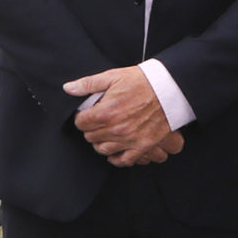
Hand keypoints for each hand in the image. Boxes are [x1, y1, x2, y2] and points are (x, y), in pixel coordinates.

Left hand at [63, 65, 182, 167]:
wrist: (169, 89)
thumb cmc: (141, 81)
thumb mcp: (112, 77)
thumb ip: (87, 84)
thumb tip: (68, 88)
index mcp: (106, 112)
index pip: (81, 123)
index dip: (81, 117)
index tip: (87, 114)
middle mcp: (116, 129)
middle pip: (90, 136)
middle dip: (90, 128)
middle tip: (97, 121)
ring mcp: (129, 139)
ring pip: (103, 149)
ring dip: (101, 142)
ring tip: (105, 133)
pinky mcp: (143, 146)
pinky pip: (124, 160)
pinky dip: (116, 158)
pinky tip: (114, 150)